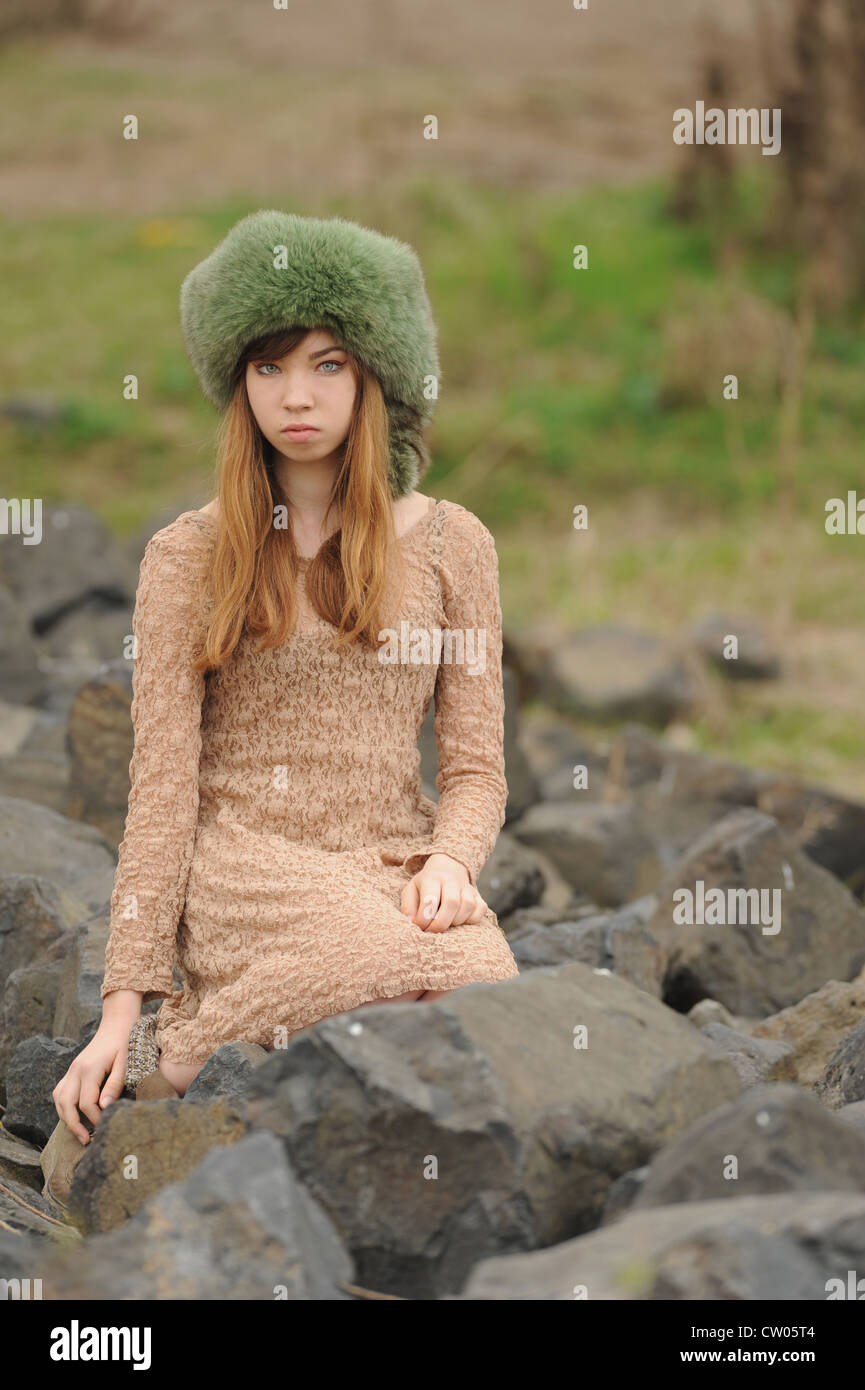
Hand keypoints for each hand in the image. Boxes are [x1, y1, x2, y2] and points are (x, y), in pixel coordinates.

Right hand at [51, 1017, 135, 1143]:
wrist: (116, 1025)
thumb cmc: (124, 1044)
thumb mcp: (125, 1063)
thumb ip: (115, 1085)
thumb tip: (105, 1107)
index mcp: (89, 1069)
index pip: (87, 1102)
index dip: (95, 1118)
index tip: (106, 1127)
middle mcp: (76, 1070)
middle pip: (66, 1104)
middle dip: (74, 1125)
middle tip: (86, 1140)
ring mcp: (71, 1070)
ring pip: (59, 1099)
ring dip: (66, 1118)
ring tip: (79, 1133)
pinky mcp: (71, 1071)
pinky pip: (59, 1092)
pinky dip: (63, 1106)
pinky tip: (73, 1116)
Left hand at [400, 853, 487, 932]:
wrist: (446, 869)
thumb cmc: (425, 886)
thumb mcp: (410, 891)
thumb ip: (408, 907)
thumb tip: (412, 922)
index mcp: (432, 878)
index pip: (430, 900)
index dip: (424, 919)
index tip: (420, 926)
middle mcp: (451, 880)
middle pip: (452, 903)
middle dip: (441, 923)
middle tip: (432, 931)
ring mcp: (467, 887)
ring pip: (468, 905)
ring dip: (456, 921)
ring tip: (446, 923)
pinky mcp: (478, 895)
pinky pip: (480, 909)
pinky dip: (471, 919)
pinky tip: (460, 920)